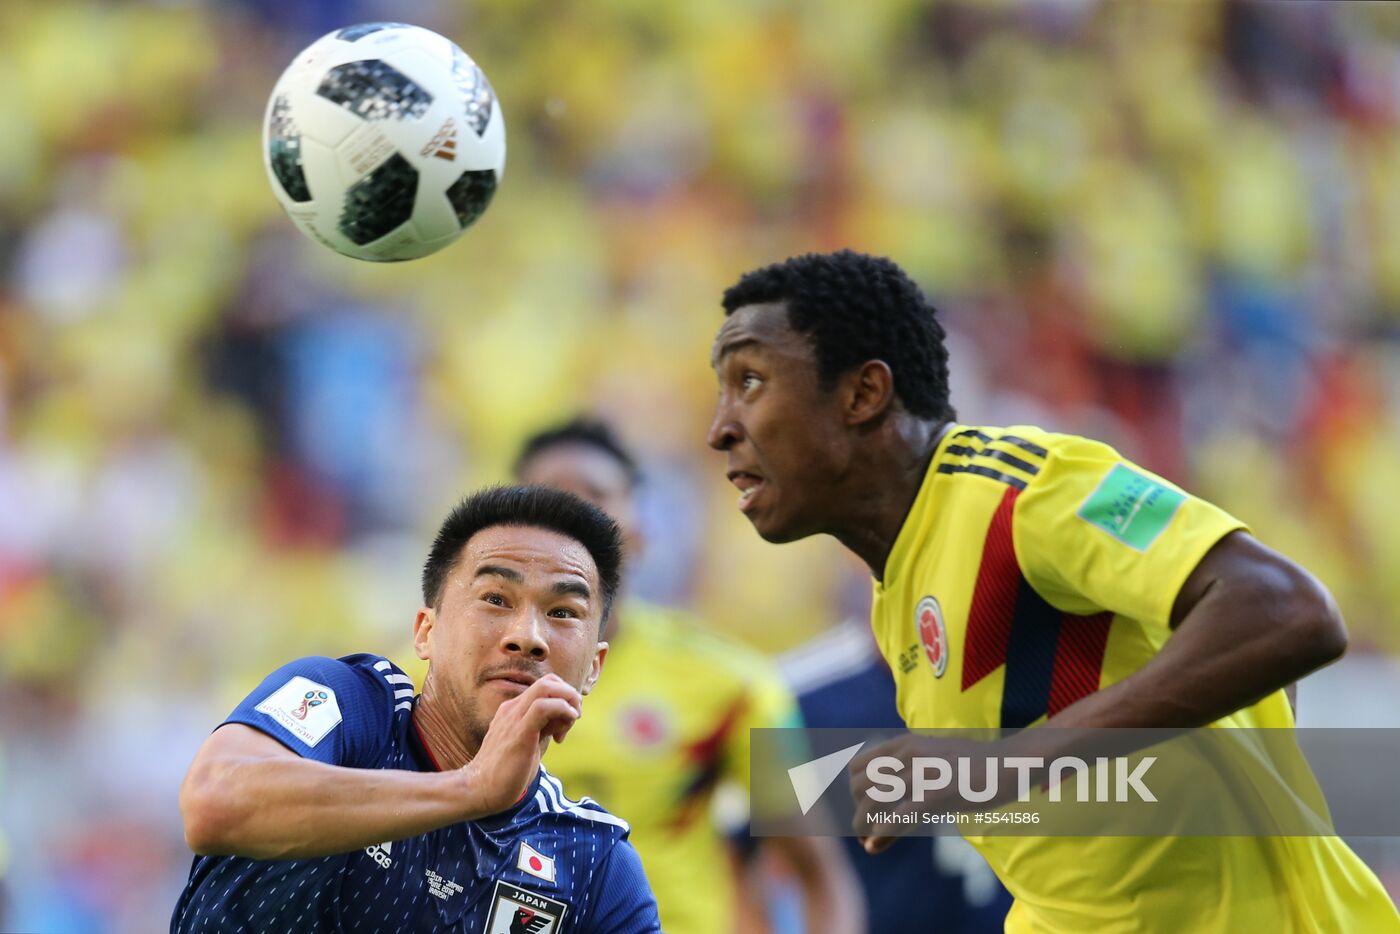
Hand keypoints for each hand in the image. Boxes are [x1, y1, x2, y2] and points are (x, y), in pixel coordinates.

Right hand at [462, 674, 581, 817]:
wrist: (480, 789)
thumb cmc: (506, 772)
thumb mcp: (530, 744)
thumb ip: (544, 729)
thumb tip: (563, 721)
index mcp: (514, 710)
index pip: (545, 686)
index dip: (564, 699)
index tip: (567, 724)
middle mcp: (513, 708)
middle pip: (548, 681)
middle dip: (570, 694)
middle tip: (575, 718)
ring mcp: (514, 717)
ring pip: (546, 687)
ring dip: (568, 701)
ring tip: (569, 725)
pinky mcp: (519, 731)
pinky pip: (543, 707)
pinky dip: (562, 710)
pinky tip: (564, 729)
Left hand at [848, 733, 1021, 853]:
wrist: (1008, 764)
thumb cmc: (971, 769)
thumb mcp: (934, 764)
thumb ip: (908, 781)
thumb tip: (886, 802)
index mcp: (903, 744)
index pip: (857, 766)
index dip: (853, 792)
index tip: (860, 811)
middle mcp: (907, 754)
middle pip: (859, 785)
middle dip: (856, 810)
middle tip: (863, 831)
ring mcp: (921, 773)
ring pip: (874, 800)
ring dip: (863, 824)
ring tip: (866, 841)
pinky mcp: (936, 794)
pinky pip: (899, 815)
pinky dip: (883, 832)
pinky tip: (877, 842)